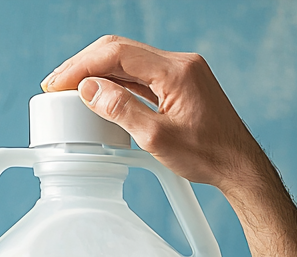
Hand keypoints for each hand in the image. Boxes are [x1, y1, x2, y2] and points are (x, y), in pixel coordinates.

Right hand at [41, 36, 266, 196]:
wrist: (239, 166)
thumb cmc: (207, 156)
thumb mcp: (157, 138)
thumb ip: (121, 110)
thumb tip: (89, 90)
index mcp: (176, 70)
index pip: (117, 53)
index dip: (82, 65)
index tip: (58, 82)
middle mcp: (180, 63)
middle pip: (121, 50)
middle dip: (86, 65)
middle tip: (57, 85)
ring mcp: (182, 71)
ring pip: (131, 62)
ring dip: (100, 73)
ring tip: (72, 90)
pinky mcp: (183, 83)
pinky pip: (143, 75)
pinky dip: (119, 82)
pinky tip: (102, 94)